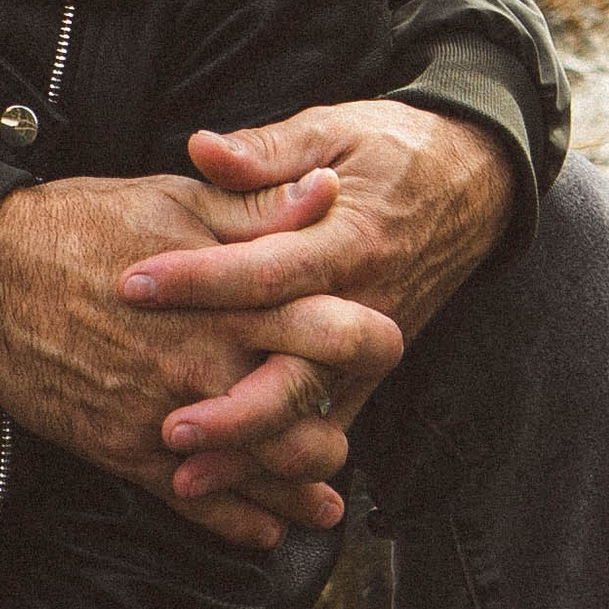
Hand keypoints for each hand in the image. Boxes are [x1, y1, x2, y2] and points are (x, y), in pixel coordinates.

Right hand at [0, 169, 401, 552]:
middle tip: (346, 428)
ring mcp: (166, 413)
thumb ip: (258, 207)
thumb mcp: (177, 200)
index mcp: (229, 296)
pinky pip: (197, 505)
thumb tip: (328, 192)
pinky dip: (241, 524)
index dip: (370, 341)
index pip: (330, 328)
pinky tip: (265, 530)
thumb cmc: (86, 224)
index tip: (386, 346)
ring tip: (324, 494)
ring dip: (300, 488)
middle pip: (307, 415)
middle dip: (338, 429)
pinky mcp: (124, 450)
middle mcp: (207, 361)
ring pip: (259, 471)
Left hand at [120, 100, 521, 502]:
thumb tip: (202, 148)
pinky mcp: (369, 373)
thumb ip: (266, 149)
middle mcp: (363, 304)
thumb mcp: (332, 127)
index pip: (267, 270)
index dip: (199, 280)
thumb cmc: (392, 148)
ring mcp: (370, 349)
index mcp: (348, 238)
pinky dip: (282, 462)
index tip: (135, 286)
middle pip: (297, 372)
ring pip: (312, 418)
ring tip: (184, 473)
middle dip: (231, 407)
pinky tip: (234, 481)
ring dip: (250, 453)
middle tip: (166, 425)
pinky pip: (328, 429)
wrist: (474, 183)